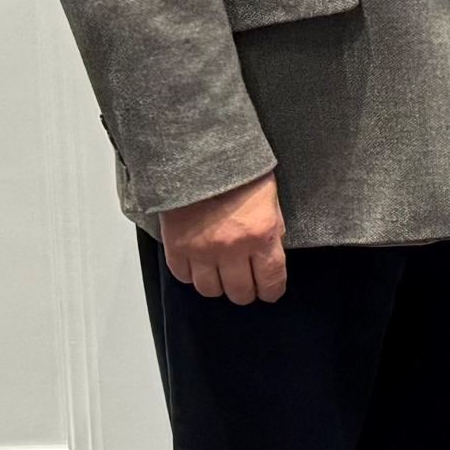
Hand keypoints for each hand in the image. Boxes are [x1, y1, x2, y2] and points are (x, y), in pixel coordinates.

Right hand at [161, 172, 286, 304]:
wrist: (200, 156)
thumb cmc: (239, 173)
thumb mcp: (271, 201)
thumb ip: (272, 231)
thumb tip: (270, 255)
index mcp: (261, 235)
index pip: (271, 280)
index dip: (272, 291)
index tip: (269, 292)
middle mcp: (232, 248)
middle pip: (240, 292)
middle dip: (246, 292)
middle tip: (246, 285)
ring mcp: (202, 250)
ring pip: (210, 290)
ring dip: (218, 286)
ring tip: (221, 276)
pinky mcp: (177, 247)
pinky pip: (184, 277)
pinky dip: (192, 275)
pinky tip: (199, 266)